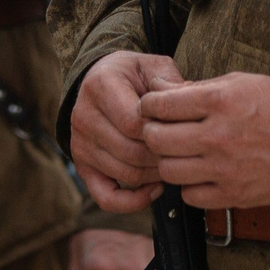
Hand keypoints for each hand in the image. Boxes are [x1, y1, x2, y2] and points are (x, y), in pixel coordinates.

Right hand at [69, 51, 183, 211]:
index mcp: (100, 87)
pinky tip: (155, 189)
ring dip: (155, 175)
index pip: (134, 123)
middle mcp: (83, 117)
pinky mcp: (82, 166)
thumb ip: (170, 83)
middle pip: (131, 152)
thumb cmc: (134, 75)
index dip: (162, 131)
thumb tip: (189, 104)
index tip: (182, 128)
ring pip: (125, 174)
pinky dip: (134, 202)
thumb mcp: (153, 66)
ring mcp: (79, 144)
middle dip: (163, 155)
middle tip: (185, 152)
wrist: (102, 80)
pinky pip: (107, 198)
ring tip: (174, 163)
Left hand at [138, 73, 269, 209]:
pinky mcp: (234, 194)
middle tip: (160, 131)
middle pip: (156, 140)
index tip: (153, 107)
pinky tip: (199, 174)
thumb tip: (163, 91)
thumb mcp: (243, 82)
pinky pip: (191, 196)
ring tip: (180, 155)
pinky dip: (189, 186)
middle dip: (152, 133)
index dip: (149, 105)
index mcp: (219, 101)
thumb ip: (200, 88)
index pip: (159, 105)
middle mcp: (218, 135)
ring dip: (168, 161)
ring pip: (168, 171)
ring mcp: (225, 168)